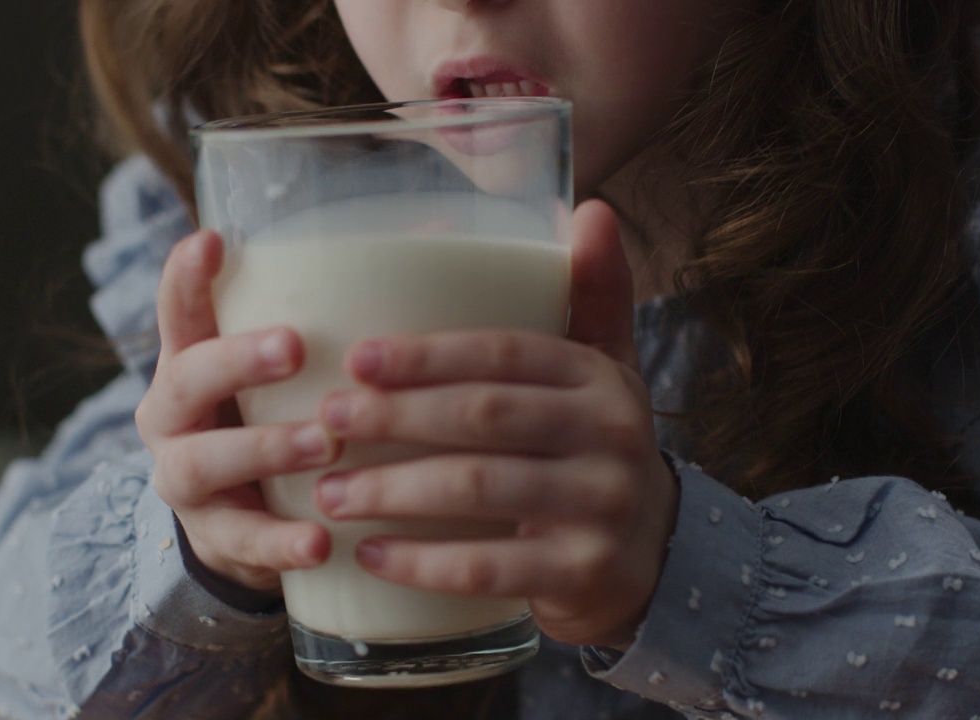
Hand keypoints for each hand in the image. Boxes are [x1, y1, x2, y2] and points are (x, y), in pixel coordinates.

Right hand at [135, 230, 337, 593]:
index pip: (180, 308)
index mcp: (193, 358)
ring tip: (322, 446)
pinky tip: (322, 542)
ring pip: (203, 462)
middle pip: (186, 377)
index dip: (187, 275)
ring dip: (263, 448)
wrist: (250, 523)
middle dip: (237, 359)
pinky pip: (242, 541)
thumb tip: (442, 227)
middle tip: (294, 347)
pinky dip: (281, 543)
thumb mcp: (297, 368)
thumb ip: (347, 308)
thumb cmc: (285, 415)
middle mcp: (174, 414)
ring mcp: (184, 479)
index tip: (212, 241)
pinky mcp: (215, 539)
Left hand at [312, 201, 679, 648]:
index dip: (426, 355)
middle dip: (394, 417)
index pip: (503, 353)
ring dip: (392, 490)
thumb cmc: (596, 449)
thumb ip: (591, 295)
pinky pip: (487, 568)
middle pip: (482, 415)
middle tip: (327, 421)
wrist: (652, 557)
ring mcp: (602, 506)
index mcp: (599, 376)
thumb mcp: (604, 371)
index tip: (356, 359)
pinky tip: (368, 555)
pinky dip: (420, 563)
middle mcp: (610, 434)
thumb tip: (589, 207)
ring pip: (477, 490)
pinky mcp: (584, 571)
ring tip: (329, 492)